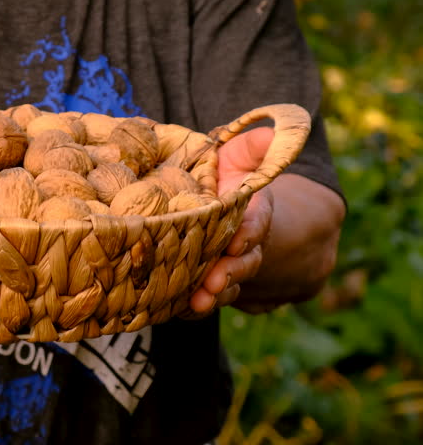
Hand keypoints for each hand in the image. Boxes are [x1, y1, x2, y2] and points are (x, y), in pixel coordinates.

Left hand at [189, 127, 275, 313]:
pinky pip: (198, 298)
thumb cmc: (224, 178)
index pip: (256, 224)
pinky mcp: (202, 282)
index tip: (237, 241)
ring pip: (224, 286)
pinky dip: (187, 307)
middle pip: (243, 263)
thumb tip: (270, 134)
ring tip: (198, 303)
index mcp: (252, 213)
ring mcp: (224, 267)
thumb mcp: (237, 157)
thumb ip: (253, 147)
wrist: (218, 210)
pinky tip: (173, 310)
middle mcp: (242, 246)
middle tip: (215, 281)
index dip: (248, 233)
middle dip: (231, 273)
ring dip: (212, 296)